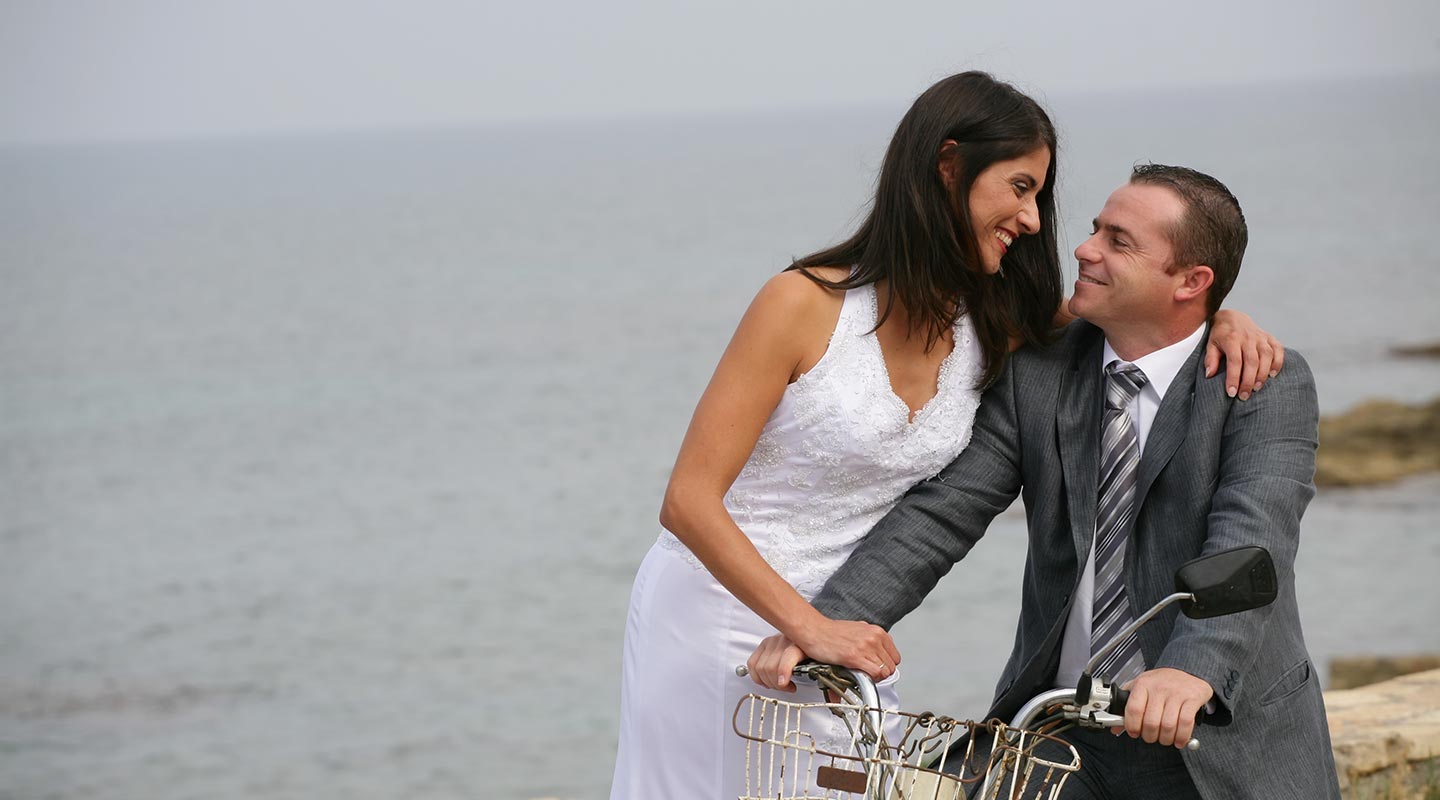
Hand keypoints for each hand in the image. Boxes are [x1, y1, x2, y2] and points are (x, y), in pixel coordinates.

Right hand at [747, 618, 900, 690]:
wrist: (813, 630)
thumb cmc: (830, 631)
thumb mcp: (856, 631)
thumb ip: (869, 641)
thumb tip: (874, 654)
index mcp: (876, 631)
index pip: (895, 656)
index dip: (886, 666)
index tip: (877, 668)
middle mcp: (874, 637)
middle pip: (891, 666)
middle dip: (881, 673)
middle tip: (868, 674)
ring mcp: (866, 646)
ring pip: (885, 672)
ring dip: (875, 678)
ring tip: (862, 675)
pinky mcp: (855, 656)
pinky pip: (874, 674)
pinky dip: (870, 680)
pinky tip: (859, 675)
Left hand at [1112, 667, 1212, 747]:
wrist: (1187, 670)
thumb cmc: (1162, 681)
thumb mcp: (1140, 687)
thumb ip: (1126, 706)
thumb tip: (1115, 727)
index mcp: (1143, 684)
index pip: (1134, 709)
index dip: (1132, 726)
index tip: (1134, 733)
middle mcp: (1159, 688)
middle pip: (1151, 722)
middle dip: (1149, 736)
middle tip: (1150, 737)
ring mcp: (1176, 693)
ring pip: (1168, 725)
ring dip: (1165, 739)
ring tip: (1164, 739)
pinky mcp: (1192, 699)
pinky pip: (1185, 723)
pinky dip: (1181, 736)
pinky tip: (1179, 740)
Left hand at [1204, 309, 1283, 400]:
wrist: (1232, 317)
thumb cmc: (1220, 334)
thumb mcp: (1211, 344)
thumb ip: (1211, 359)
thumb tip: (1209, 375)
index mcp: (1232, 339)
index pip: (1234, 361)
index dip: (1233, 378)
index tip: (1231, 393)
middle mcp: (1248, 338)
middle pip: (1252, 361)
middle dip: (1248, 381)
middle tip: (1244, 396)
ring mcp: (1260, 337)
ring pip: (1266, 357)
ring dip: (1263, 374)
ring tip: (1256, 388)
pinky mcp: (1270, 337)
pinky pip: (1278, 350)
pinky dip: (1278, 362)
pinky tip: (1273, 375)